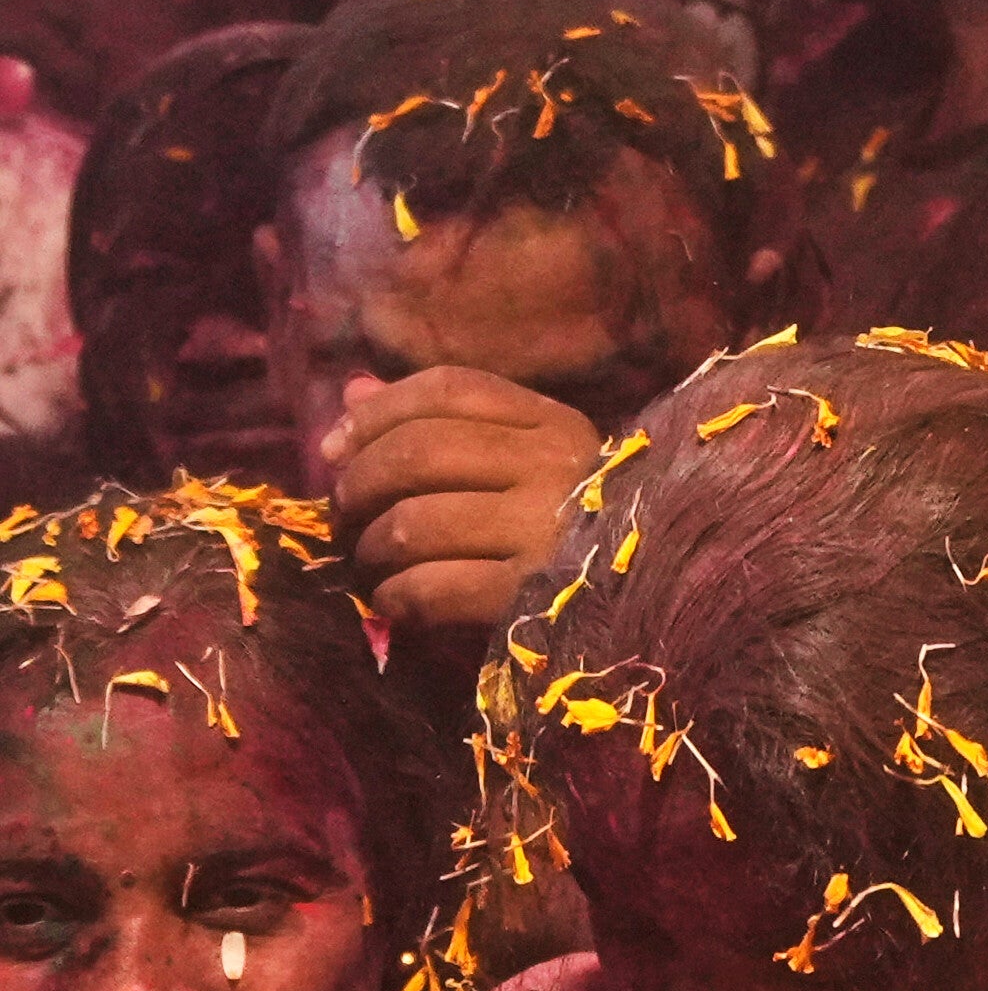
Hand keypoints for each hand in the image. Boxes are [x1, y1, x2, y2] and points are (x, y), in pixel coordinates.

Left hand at [317, 366, 603, 641]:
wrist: (653, 601)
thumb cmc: (571, 524)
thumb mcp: (523, 459)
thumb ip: (439, 421)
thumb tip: (353, 390)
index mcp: (556, 425)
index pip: (449, 388)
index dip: (376, 412)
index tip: (333, 448)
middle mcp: (555, 467)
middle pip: (419, 451)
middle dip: (358, 485)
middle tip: (347, 516)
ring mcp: (546, 531)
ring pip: (414, 523)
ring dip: (371, 549)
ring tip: (371, 563)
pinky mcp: (532, 594)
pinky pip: (431, 587)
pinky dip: (395, 596)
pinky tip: (396, 600)